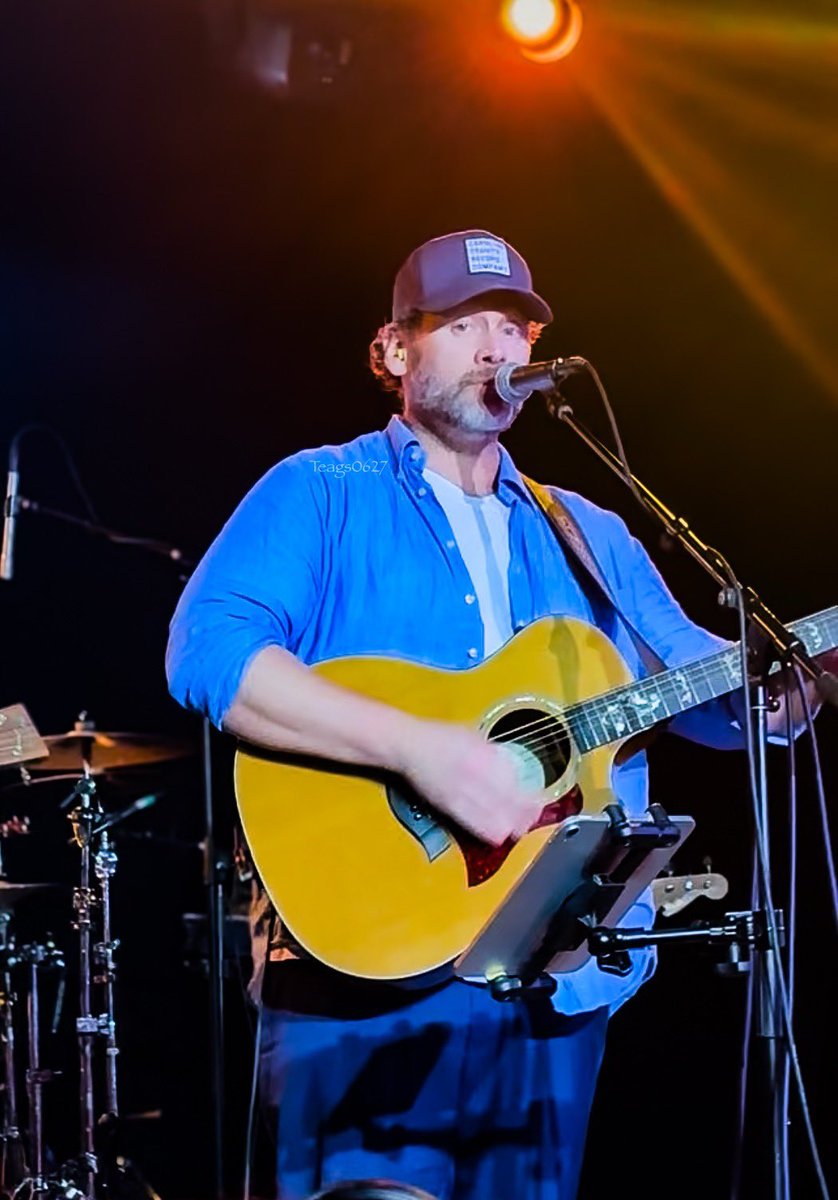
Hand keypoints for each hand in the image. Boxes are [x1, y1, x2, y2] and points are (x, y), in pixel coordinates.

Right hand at [396, 719, 544, 846]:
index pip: (522, 785)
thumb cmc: (441, 737)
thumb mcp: (477, 737)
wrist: (411, 745)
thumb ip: (496, 755)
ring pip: (500, 821)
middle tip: (531, 819)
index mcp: (490, 755)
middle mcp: (481, 774)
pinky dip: (491, 831)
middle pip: (515, 806)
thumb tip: (513, 770)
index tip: (538, 803)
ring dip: (512, 827)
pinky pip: (478, 826)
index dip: (533, 799)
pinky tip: (497, 831)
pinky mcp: (451, 807)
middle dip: (527, 816)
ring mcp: (466, 792)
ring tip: (517, 828)